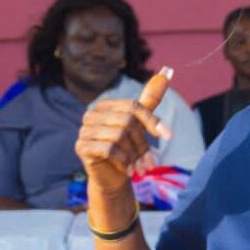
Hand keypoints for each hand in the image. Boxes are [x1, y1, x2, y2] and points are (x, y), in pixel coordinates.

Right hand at [75, 67, 173, 194]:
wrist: (113, 179)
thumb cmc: (127, 150)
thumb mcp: (141, 123)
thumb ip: (150, 99)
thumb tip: (167, 70)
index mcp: (105, 106)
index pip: (133, 107)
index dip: (152, 121)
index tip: (168, 136)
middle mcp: (91, 114)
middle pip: (128, 122)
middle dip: (143, 145)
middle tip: (149, 163)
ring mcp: (84, 130)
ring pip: (119, 136)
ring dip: (134, 156)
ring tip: (138, 167)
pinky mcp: (81, 147)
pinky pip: (109, 149)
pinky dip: (123, 161)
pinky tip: (127, 170)